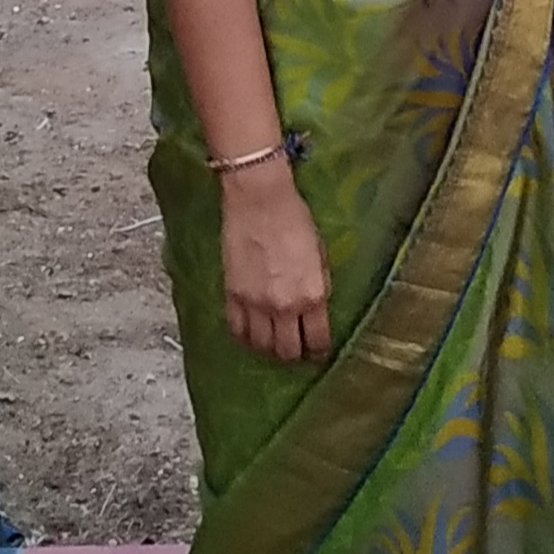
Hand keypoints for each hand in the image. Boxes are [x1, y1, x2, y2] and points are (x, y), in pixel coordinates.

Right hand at [220, 158, 331, 363]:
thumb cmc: (294, 218)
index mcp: (313, 295)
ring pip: (262, 346)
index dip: (318, 350)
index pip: (317, 341)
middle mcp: (285, 305)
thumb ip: (318, 287)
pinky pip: (237, 329)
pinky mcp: (233, 294)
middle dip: (294, 354)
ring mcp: (256, 303)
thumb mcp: (320, 255)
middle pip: (288, 351)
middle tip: (295, 347)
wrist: (259, 199)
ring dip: (269, 347)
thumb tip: (315, 309)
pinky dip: (244, 335)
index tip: (317, 350)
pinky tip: (250, 331)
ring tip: (272, 340)